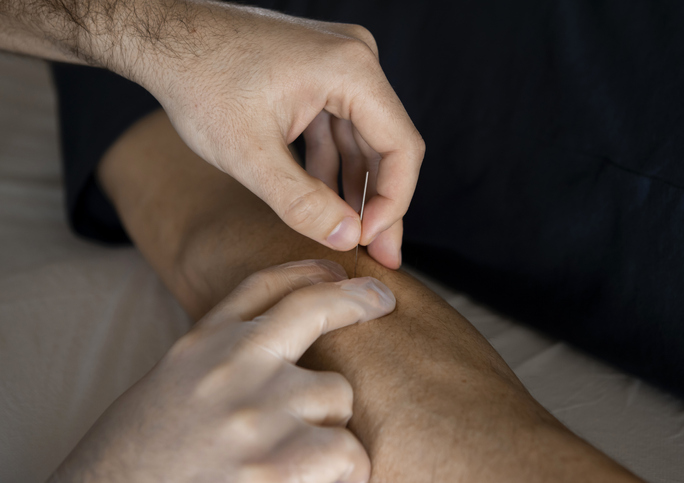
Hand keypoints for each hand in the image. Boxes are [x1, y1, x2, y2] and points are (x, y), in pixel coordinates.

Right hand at [49, 259, 395, 482]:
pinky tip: (314, 481)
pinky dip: (343, 473)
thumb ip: (219, 365)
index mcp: (199, 347)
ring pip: (337, 394)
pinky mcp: (279, 463)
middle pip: (314, 308)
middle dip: (356, 301)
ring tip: (297, 457)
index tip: (335, 271)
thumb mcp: (170, 390)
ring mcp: (257, 409)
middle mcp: (230, 364)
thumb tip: (279, 355)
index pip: (261, 286)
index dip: (306, 269)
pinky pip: (349, 452)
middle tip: (380, 299)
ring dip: (331, 425)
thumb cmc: (138, 462)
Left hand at [133, 5, 423, 268]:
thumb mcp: (249, 155)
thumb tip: (348, 238)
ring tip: (347, 232)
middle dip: (378, 201)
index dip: (393, 202)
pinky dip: (332, 163)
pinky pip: (340, 126)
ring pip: (364, 138)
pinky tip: (323, 198)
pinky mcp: (320, 74)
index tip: (372, 242)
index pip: (401, 146)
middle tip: (378, 253)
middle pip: (387, 144)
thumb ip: (301, 203)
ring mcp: (339, 64)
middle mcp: (356, 59)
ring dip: (354, 186)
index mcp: (350, 70)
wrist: (163, 38)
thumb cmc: (198, 81)